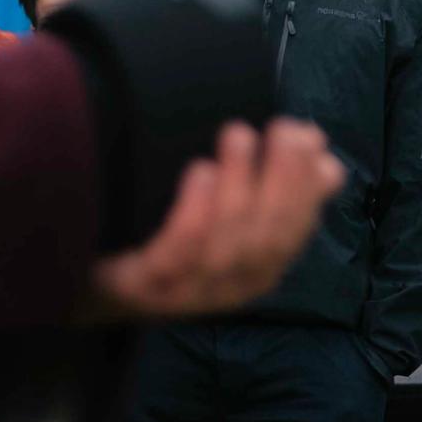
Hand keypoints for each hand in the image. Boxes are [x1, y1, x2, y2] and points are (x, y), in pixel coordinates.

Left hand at [83, 121, 342, 319]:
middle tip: (281, 129)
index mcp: (255, 273)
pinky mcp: (147, 289)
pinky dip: (195, 211)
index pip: (295, 232)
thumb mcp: (228, 217)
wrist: (93, 286)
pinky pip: (179, 253)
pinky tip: (200, 171)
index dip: (307, 186)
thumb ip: (275, 193)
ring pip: (227, 244)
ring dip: (239, 184)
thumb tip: (328, 164)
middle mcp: (228, 289)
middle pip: (266, 238)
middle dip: (282, 180)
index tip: (309, 138)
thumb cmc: (169, 244)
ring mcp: (187, 293)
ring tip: (238, 134)